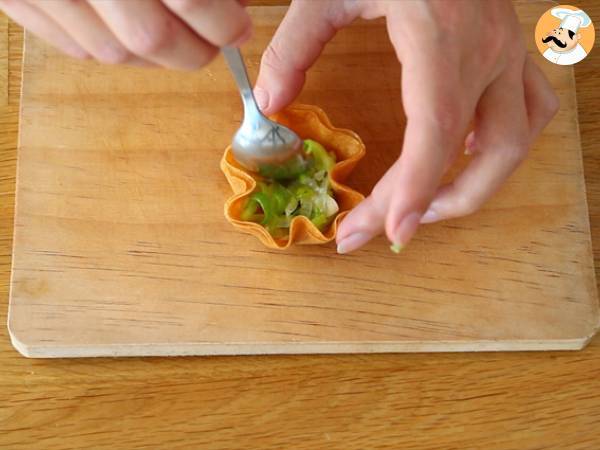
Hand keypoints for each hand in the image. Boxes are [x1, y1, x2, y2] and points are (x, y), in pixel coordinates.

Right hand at [0, 0, 251, 68]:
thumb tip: (234, 4)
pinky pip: (76, 48)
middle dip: (194, 51)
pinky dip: (114, 49)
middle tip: (214, 43)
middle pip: (149, 38)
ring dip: (157, 58)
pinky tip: (133, 35)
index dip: (223, 24)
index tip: (239, 29)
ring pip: (112, 53)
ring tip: (178, 39)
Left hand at [254, 0, 558, 252]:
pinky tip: (464, 157)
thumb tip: (269, 104)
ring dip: (476, 185)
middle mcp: (487, 49)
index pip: (436, 129)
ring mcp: (508, 50)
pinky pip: (529, 111)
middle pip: (483, 153)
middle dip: (434, 205)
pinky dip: (501, 147)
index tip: (387, 232)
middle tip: (383, 229)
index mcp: (441, 35)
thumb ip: (294, 45)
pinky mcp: (510, 49)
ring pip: (516, 140)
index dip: (414, 187)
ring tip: (424, 208)